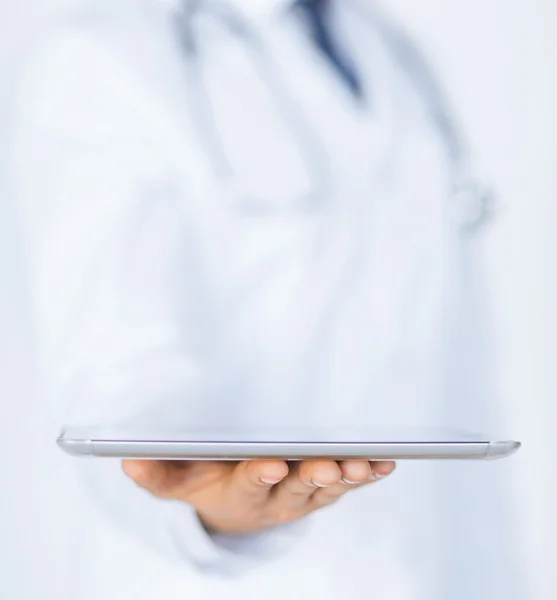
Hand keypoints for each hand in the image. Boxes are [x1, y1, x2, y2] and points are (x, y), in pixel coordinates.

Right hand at [122, 458, 395, 533]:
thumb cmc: (209, 485)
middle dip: (311, 477)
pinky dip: (366, 476)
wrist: (238, 508)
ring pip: (327, 487)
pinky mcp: (322, 488)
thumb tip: (128, 460)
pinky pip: (347, 483)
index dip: (260, 476)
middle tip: (327, 465)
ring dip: (346, 476)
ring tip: (362, 464)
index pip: (250, 484)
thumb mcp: (180, 483)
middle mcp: (278, 496)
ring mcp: (304, 494)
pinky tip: (384, 464)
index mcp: (242, 491)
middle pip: (297, 488)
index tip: (271, 465)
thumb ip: (158, 474)